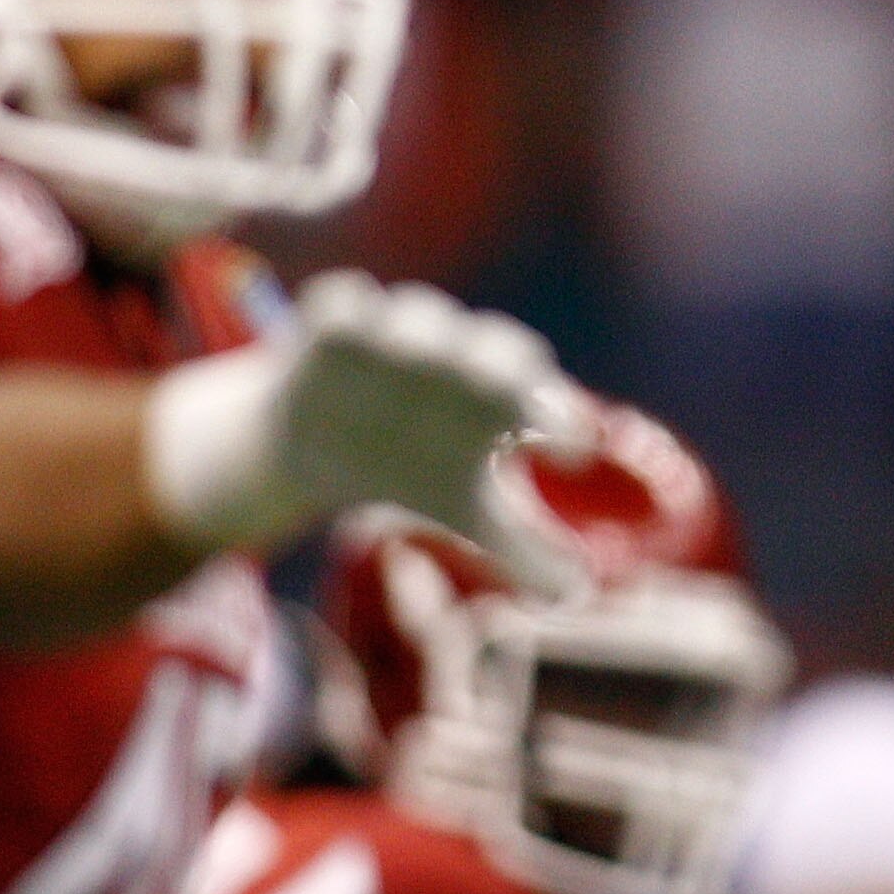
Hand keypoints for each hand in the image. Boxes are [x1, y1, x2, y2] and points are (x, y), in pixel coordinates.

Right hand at [144, 271, 593, 589]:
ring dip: (421, 333)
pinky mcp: (335, 328)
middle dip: (500, 360)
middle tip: (505, 385)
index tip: (574, 455)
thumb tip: (575, 593)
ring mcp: (397, 336)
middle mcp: (456, 358)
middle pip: (492, 344)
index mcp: (498, 399)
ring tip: (413, 357)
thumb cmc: (414, 468)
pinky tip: (338, 318)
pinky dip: (343, 305)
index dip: (563, 419)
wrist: (317, 443)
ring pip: (419, 314)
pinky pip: (343, 300)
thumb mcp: (469, 514)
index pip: (543, 398)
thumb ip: (525, 553)